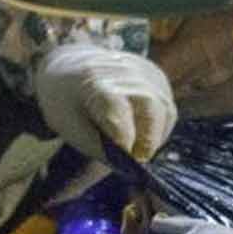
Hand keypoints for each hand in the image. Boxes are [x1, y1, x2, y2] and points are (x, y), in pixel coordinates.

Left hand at [32, 45, 177, 161]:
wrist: (67, 69)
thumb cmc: (66, 104)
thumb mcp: (71, 129)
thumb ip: (100, 148)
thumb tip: (129, 164)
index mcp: (94, 80)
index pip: (117, 107)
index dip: (125, 135)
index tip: (128, 159)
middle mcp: (122, 69)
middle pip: (150, 104)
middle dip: (149, 137)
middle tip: (138, 159)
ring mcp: (142, 69)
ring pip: (165, 107)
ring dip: (156, 135)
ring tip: (139, 149)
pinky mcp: (154, 74)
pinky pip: (166, 105)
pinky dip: (160, 126)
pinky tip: (144, 135)